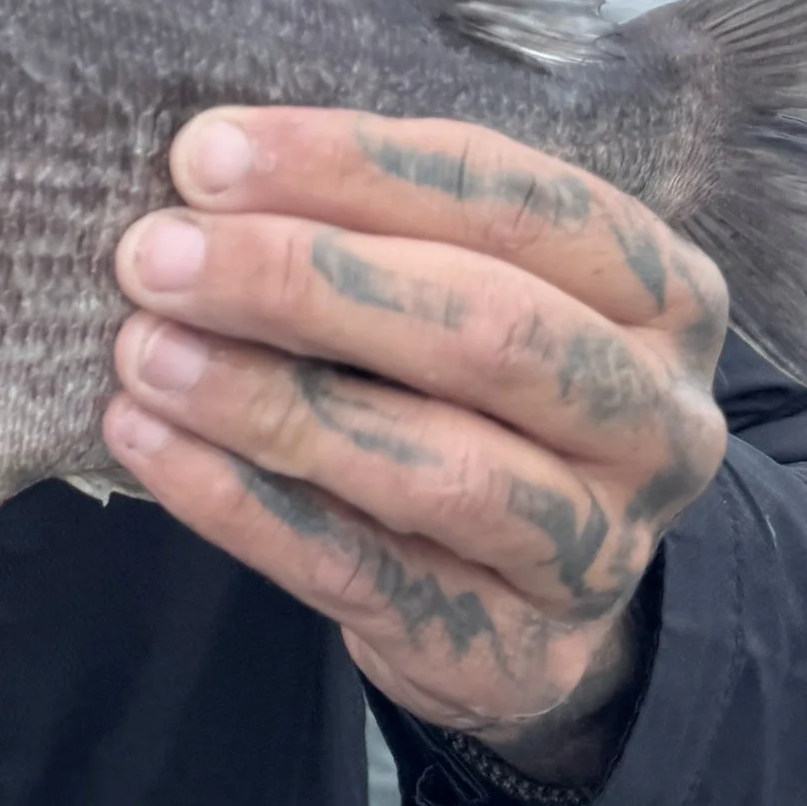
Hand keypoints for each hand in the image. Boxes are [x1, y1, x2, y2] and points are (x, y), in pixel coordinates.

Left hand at [104, 110, 728, 784]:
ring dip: (266, 399)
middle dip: (303, 280)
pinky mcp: (515, 652)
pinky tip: (149, 442)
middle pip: (489, 328)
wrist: (531, 593)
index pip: (517, 201)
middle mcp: (658, 421)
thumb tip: (211, 165)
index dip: (357, 168)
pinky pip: (361, 571)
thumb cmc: (477, 392)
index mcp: (662, 293)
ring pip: (433, 465)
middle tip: (155, 255)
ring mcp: (600, 549)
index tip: (209, 153)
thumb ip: (383, 227)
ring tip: (144, 351)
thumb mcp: (476, 285)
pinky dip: (242, 504)